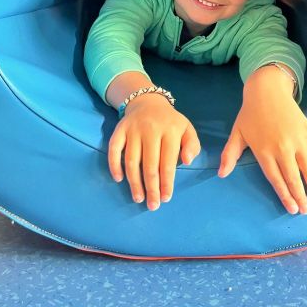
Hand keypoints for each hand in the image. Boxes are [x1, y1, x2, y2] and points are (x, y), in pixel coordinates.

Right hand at [108, 93, 200, 210]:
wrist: (148, 102)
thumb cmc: (170, 122)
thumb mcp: (187, 129)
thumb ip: (192, 145)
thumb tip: (187, 161)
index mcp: (170, 130)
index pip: (168, 161)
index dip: (167, 182)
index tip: (166, 198)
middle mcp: (151, 129)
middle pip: (150, 164)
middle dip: (152, 187)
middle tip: (153, 205)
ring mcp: (133, 129)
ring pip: (132, 160)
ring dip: (134, 182)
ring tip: (138, 198)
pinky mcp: (120, 129)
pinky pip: (114, 149)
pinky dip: (114, 164)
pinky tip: (119, 179)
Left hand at [218, 66, 306, 214]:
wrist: (266, 90)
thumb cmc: (250, 114)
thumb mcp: (237, 133)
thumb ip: (229, 155)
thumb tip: (221, 174)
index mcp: (264, 151)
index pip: (276, 179)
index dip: (285, 196)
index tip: (291, 209)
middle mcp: (282, 148)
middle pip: (293, 177)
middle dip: (300, 196)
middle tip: (306, 211)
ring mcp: (297, 139)